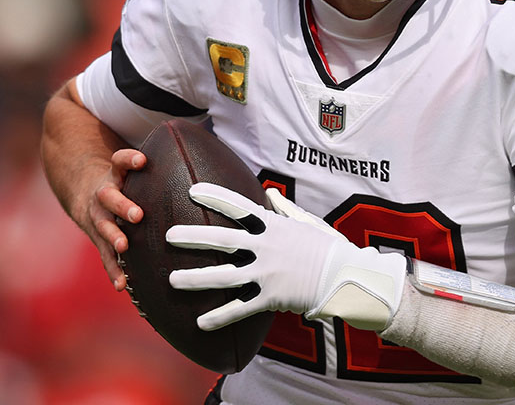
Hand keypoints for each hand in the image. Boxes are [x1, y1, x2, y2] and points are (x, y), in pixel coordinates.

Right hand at [81, 148, 145, 290]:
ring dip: (114, 237)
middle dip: (123, 206)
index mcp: (115, 176)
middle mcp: (104, 195)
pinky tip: (122, 284)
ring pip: (103, 226)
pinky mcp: (98, 239)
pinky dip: (113, 270)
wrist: (85, 195)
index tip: (142, 159)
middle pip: (109, 197)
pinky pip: (104, 255)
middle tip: (138, 215)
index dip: (128, 159)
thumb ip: (159, 168)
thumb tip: (203, 169)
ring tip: (123, 246)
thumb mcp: (132, 171)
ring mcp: (98, 217)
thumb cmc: (125, 183)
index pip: (119, 161)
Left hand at [167, 183, 406, 331]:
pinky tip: (199, 322)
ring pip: (223, 276)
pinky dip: (219, 316)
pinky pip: (240, 308)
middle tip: (168, 235)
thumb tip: (267, 193)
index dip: (214, 197)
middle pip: (221, 240)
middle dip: (192, 237)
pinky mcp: (270, 297)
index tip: (192, 191)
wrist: (346, 277)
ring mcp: (266, 273)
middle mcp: (265, 247)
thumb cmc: (327, 248)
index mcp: (273, 226)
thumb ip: (283, 209)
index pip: (238, 207)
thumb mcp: (307, 222)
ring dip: (195, 278)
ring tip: (171, 280)